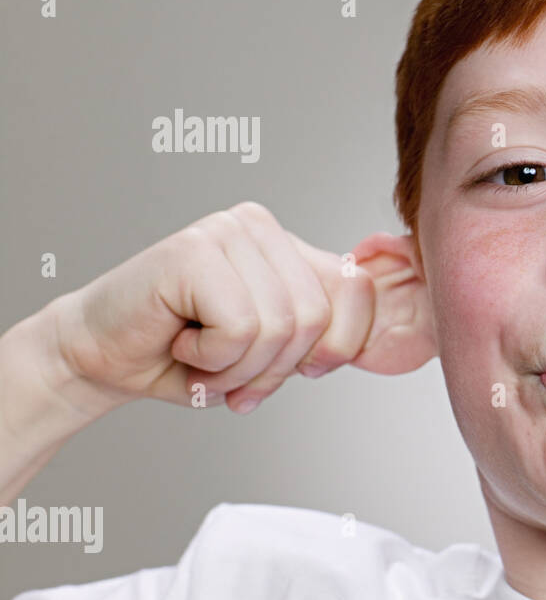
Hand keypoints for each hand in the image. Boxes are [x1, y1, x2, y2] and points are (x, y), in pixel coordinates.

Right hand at [53, 201, 435, 413]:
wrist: (100, 358)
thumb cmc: (183, 355)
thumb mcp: (273, 348)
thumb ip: (322, 334)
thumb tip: (392, 335)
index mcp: (286, 245)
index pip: (358, 291)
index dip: (336, 349)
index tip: (297, 371)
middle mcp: (260, 227)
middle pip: (318, 318)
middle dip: (275, 367)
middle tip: (229, 372)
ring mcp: (228, 232)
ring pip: (282, 327)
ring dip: (238, 367)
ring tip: (200, 355)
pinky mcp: (196, 250)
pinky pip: (241, 328)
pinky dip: (211, 358)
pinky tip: (180, 341)